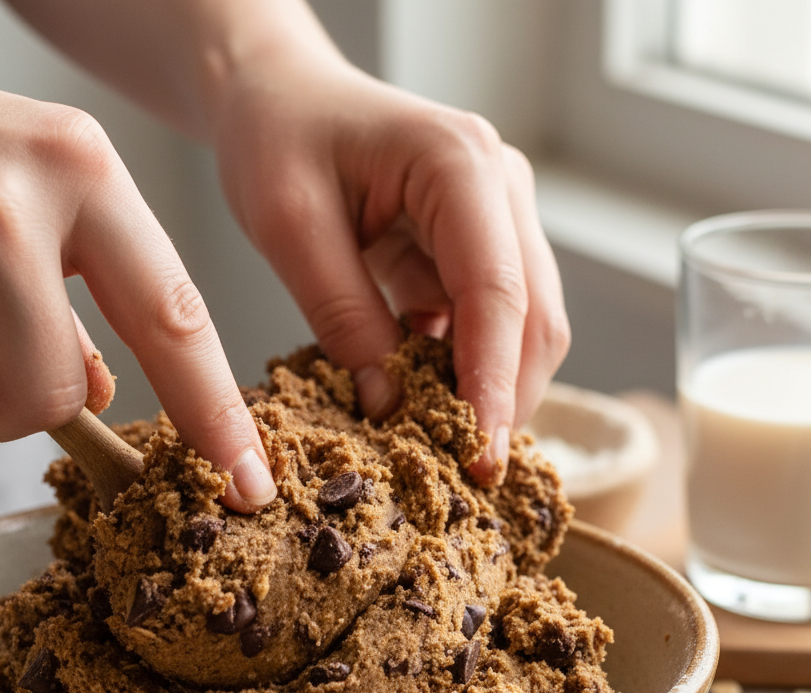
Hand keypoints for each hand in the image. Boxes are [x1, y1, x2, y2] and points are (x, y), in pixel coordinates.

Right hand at [0, 43, 274, 510]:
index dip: (216, 410)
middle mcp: (50, 187)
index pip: (179, 313)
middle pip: (79, 386)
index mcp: (88, 172)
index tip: (249, 480)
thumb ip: (61, 305)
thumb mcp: (2, 211)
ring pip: (7, 401)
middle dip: (20, 410)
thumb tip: (92, 392)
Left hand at [213, 55, 568, 484]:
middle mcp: (500, 190)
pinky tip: (425, 403)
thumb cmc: (277, 137)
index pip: (497, 291)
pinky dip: (464, 371)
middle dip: (506, 400)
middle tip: (466, 476)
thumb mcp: (288, 224)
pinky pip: (488, 325)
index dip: (493, 382)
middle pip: (533, 318)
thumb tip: (388, 404)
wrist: (280, 98)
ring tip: (442, 448)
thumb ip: (341, 314)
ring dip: (490, 392)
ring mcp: (498, 220)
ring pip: (524, 329)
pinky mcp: (476, 250)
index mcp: (460, 164)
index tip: (479, 455)